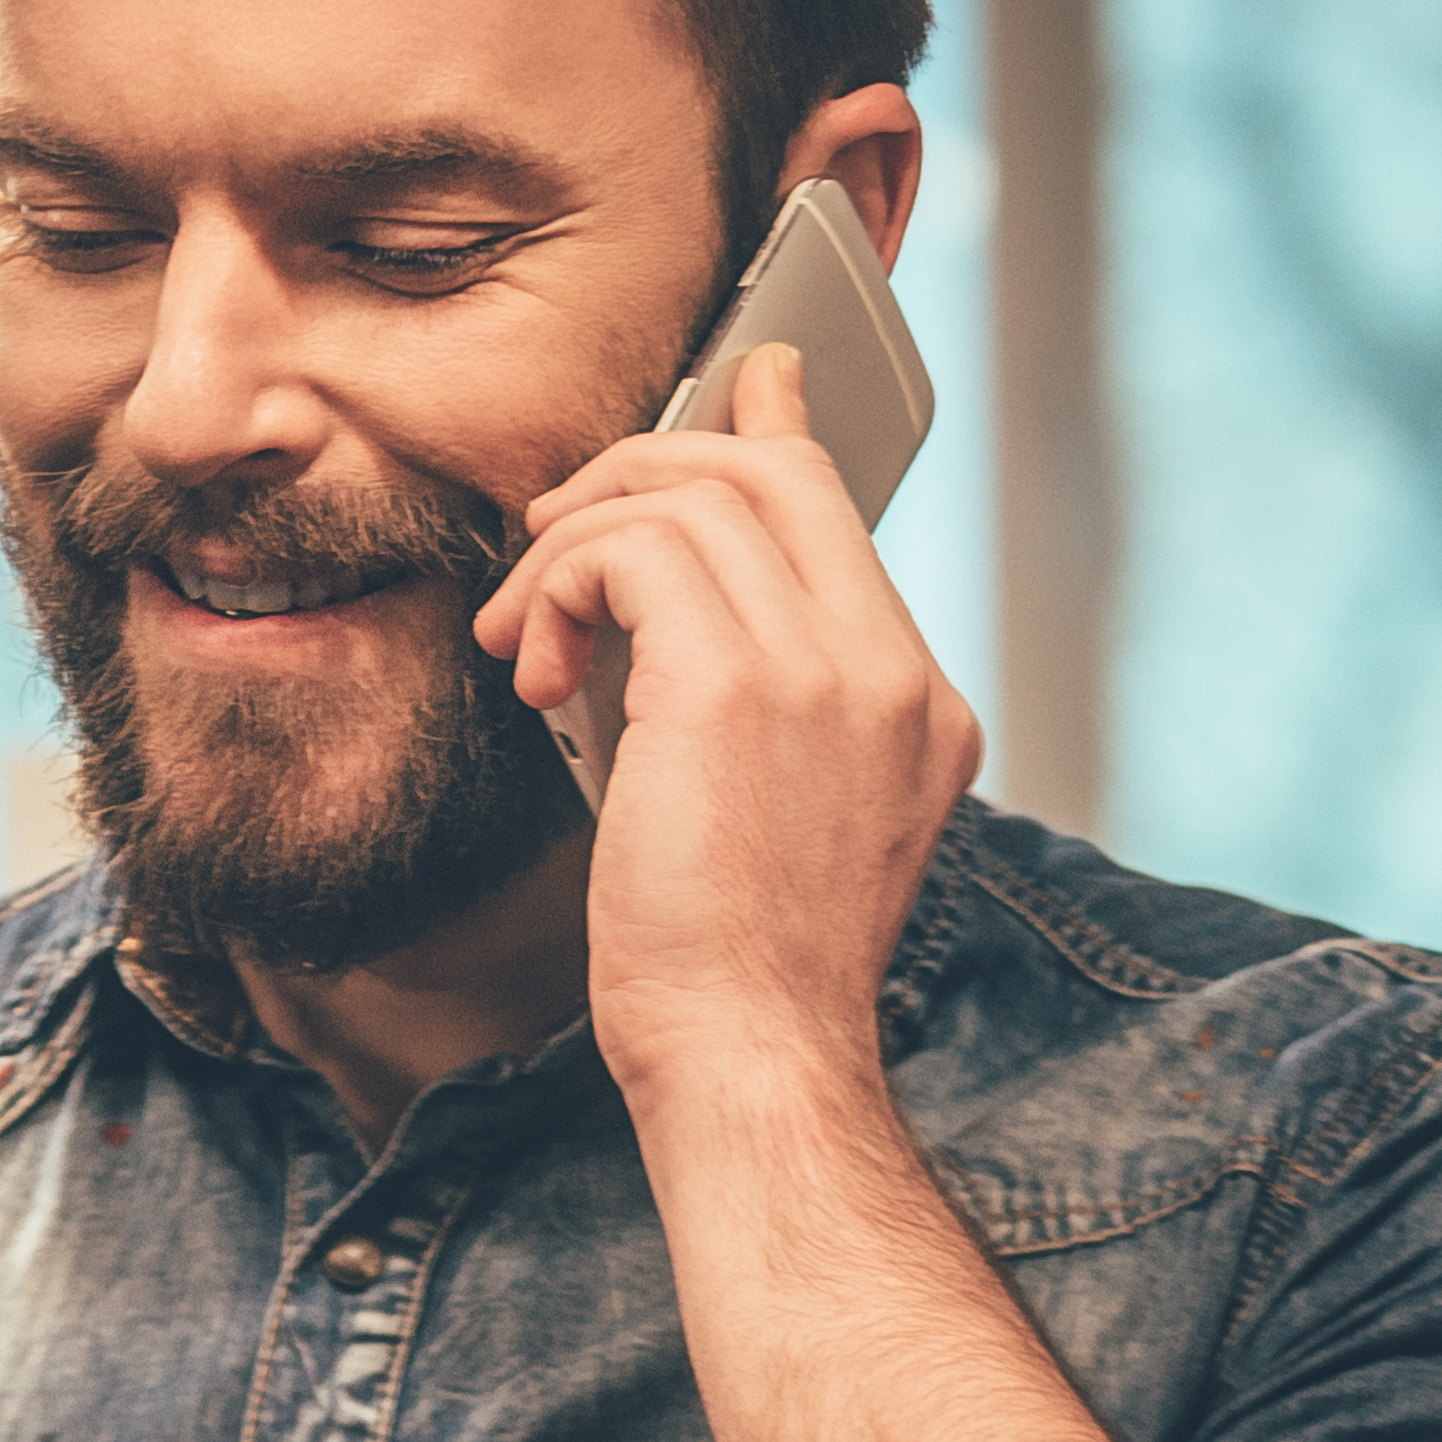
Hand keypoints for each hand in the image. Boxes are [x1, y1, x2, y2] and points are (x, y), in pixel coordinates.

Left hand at [473, 345, 975, 1121]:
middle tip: (559, 524)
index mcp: (918, 708)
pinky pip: (634, 551)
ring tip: (524, 638)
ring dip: (576, 548)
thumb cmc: (740, 984)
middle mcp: (891, 671)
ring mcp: (827, 668)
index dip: (778, 434)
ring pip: (692, 498)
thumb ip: (757, 722)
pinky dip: (561, 585)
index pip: (841, 520)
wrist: (756, 1062)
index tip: (749, 379)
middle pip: (774, 474)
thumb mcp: (773, 831)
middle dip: (649, 468)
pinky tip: (532, 666)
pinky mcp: (737, 683)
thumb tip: (657, 645)